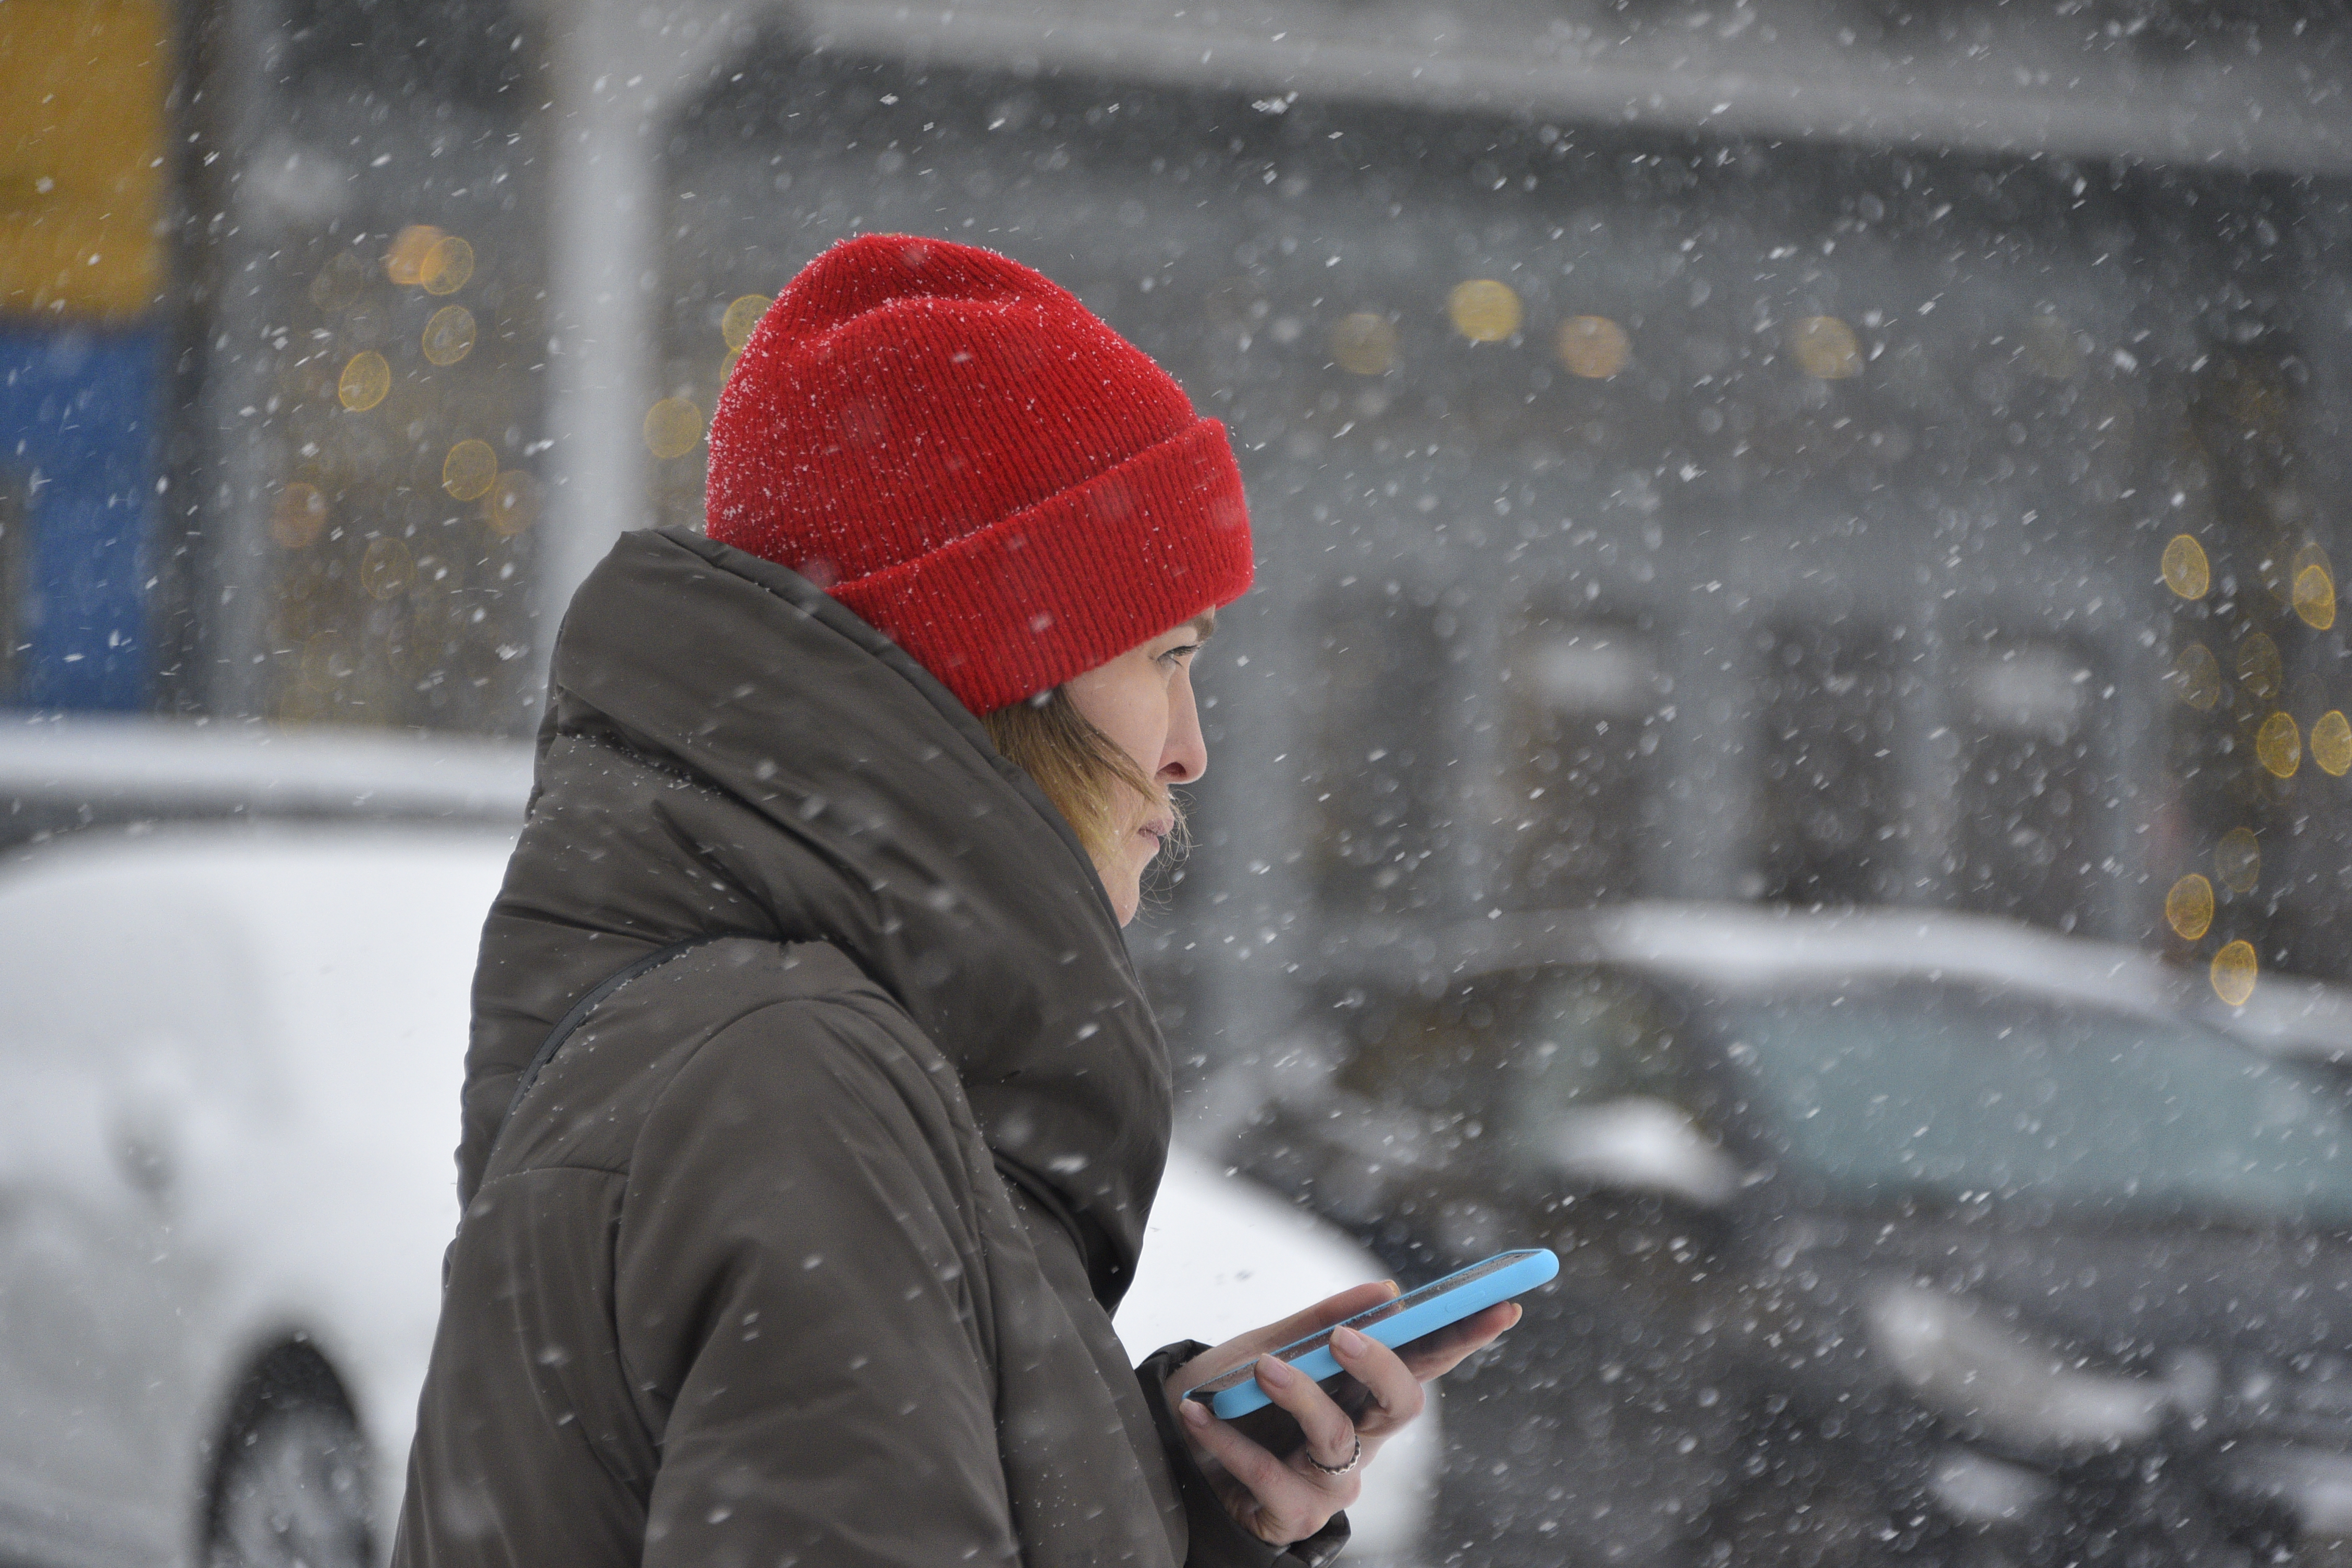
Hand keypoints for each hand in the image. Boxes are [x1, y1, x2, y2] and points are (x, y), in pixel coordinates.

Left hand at [1163, 1282, 1520, 1546]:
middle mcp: (1362, 1440)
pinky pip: (1269, 1475)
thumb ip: (1321, 1320)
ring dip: (1299, 1396)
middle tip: (1344, 1336)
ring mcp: (1332, 1482)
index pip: (1424, 1362)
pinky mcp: (1293, 1514)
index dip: (1465, 1337)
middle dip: (1381, 1368)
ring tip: (1261, 1368)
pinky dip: (1230, 1439)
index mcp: (1365, 1394)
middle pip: (1402, 1406)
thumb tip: (1387, 1289)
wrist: (1174, 1451)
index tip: (1501, 1305)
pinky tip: (1199, 1412)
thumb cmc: (1233, 1397)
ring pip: (1336, 1437)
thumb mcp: (1269, 1346)